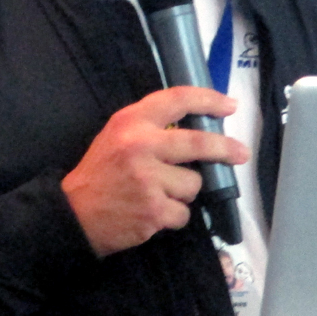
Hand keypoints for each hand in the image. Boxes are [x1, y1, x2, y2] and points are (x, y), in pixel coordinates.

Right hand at [61, 86, 249, 257]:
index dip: (208, 100)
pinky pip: (184, 213)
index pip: (177, 99)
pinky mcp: (154, 211)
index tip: (229, 105)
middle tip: (241, 153)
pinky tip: (155, 213)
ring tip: (160, 194)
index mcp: (132, 121)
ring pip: (193, 184)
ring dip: (184, 192)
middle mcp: (141, 145)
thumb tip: (197, 124)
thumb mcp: (117, 134)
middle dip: (225, 149)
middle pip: (198, 142)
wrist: (75, 213)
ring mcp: (148, 180)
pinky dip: (174, 216)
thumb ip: (151, 126)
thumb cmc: (101, 171)